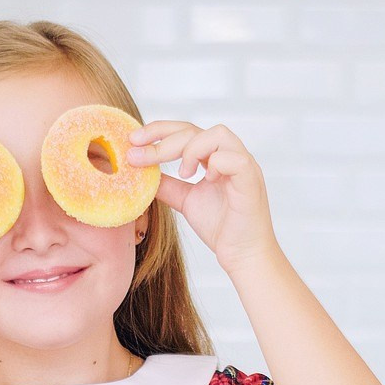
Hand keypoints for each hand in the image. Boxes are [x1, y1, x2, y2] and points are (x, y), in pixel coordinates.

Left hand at [126, 121, 279, 272]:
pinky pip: (235, 158)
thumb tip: (142, 172)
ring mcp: (243, 165)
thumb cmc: (221, 227)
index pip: (185, 131)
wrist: (242, 255)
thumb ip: (167, 185)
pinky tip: (207, 180)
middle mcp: (230, 155)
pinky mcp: (251, 180)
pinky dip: (216, 163)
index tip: (133, 140)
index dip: (158, 131)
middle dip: (163, 139)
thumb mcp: (185, 200)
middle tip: (138, 154)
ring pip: (218, 134)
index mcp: (215, 157)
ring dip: (192, 149)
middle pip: (195, 130)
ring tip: (183, 173)